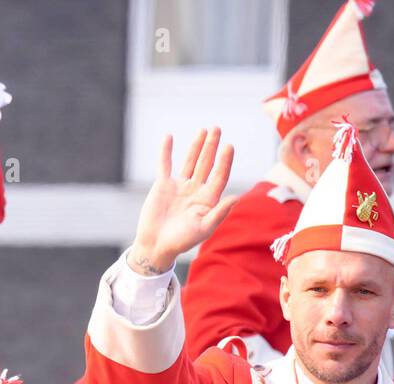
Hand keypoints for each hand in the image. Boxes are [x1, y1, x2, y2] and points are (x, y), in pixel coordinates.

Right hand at [128, 128, 236, 274]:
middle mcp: (196, 191)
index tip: (229, 147)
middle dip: (212, 147)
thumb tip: (236, 198)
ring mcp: (180, 186)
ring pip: (190, 161)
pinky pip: (165, 164)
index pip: (219, 176)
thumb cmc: (182, 241)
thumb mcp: (204, 228)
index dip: (224, 162)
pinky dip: (166, 151)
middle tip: (218, 129)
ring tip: (204, 130)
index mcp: (208, 201)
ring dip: (196, 146)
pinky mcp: (163, 185)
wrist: (156, 245)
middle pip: (207, 164)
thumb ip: (219, 213)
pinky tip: (169, 137)